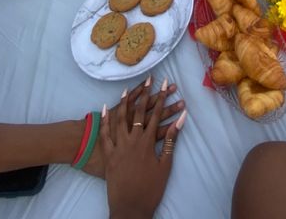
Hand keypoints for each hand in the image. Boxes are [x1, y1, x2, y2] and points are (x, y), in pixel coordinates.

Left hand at [101, 78, 186, 218]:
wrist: (130, 208)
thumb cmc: (151, 188)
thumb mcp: (165, 165)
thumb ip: (171, 140)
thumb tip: (180, 119)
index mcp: (148, 143)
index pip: (155, 114)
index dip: (161, 98)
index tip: (165, 84)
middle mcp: (132, 141)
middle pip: (138, 113)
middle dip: (145, 94)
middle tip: (150, 79)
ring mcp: (118, 146)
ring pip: (120, 119)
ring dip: (125, 103)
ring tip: (129, 88)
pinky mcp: (108, 154)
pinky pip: (105, 134)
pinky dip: (105, 120)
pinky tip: (105, 108)